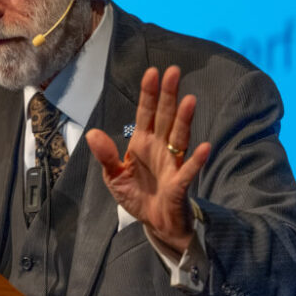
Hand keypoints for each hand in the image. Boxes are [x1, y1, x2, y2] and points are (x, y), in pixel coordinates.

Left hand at [85, 66, 210, 255]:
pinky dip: (196, 160)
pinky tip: (203, 147)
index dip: (148, 94)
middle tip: (173, 71)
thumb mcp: (113, 177)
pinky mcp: (180, 184)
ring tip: (190, 100)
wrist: (156, 224)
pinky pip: (188, 171)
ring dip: (185, 120)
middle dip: (168, 96)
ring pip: (179, 138)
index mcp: (142, 144)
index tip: (152, 72)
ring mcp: (172, 164)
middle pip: (166, 117)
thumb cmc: (137, 195)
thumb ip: (105, 156)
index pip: (146, 114)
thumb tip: (92, 133)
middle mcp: (159, 149)